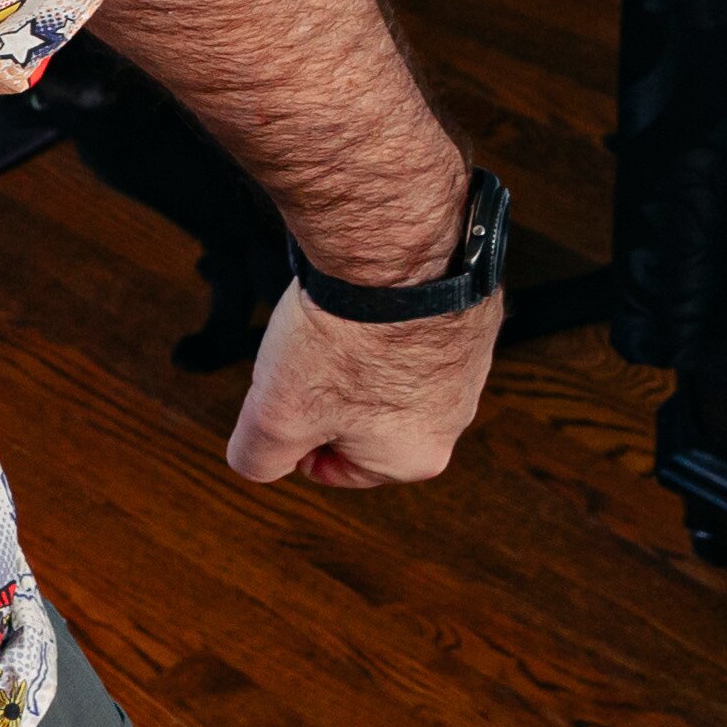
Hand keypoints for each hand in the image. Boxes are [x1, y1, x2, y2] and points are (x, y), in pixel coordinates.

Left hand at [226, 283, 499, 490]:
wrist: (395, 258)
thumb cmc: (342, 342)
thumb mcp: (275, 419)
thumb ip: (259, 457)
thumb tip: (258, 465)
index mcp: (415, 458)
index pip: (337, 469)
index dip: (298, 436)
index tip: (287, 398)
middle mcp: (455, 419)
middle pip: (363, 419)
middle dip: (327, 393)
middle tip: (308, 357)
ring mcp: (469, 365)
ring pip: (386, 374)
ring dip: (353, 355)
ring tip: (334, 326)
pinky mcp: (469, 320)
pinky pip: (411, 332)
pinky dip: (382, 321)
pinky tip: (361, 303)